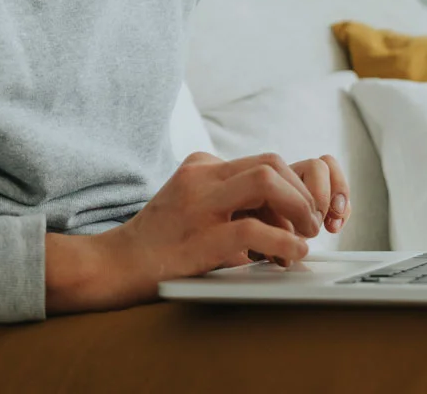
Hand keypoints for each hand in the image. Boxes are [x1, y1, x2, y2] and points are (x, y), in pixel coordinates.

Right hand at [46, 152, 337, 312]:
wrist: (115, 265)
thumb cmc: (159, 243)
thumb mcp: (194, 207)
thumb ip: (231, 202)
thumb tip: (285, 214)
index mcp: (201, 167)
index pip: (263, 162)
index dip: (294, 187)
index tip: (303, 214)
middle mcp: (201, 177)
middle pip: (271, 163)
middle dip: (303, 192)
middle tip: (311, 224)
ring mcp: (199, 205)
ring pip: (266, 182)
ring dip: (299, 208)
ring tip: (305, 235)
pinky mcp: (200, 237)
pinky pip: (255, 229)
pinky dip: (285, 242)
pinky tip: (291, 255)